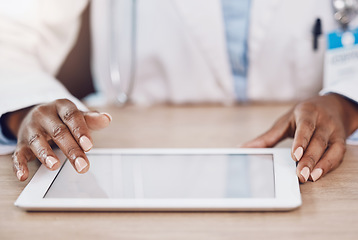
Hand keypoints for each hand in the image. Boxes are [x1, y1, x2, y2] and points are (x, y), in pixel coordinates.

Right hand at [7, 99, 111, 180]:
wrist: (37, 115)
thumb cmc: (63, 118)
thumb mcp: (78, 116)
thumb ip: (91, 119)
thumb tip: (107, 119)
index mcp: (61, 106)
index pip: (71, 117)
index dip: (80, 131)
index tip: (89, 146)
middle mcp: (44, 115)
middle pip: (58, 132)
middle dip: (71, 149)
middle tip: (82, 165)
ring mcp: (31, 129)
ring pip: (37, 141)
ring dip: (46, 154)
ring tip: (55, 166)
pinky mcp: (21, 143)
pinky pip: (18, 154)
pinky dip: (19, 165)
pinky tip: (23, 175)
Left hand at [242, 94, 357, 182]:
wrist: (332, 106)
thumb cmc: (303, 115)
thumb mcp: (284, 122)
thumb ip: (267, 137)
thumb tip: (243, 148)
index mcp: (307, 112)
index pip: (305, 127)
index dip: (300, 141)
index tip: (295, 156)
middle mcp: (323, 121)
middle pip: (317, 141)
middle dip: (308, 159)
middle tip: (300, 175)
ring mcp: (333, 131)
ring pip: (330, 148)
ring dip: (320, 165)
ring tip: (309, 177)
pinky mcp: (341, 140)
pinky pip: (338, 154)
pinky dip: (329, 165)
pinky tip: (318, 174)